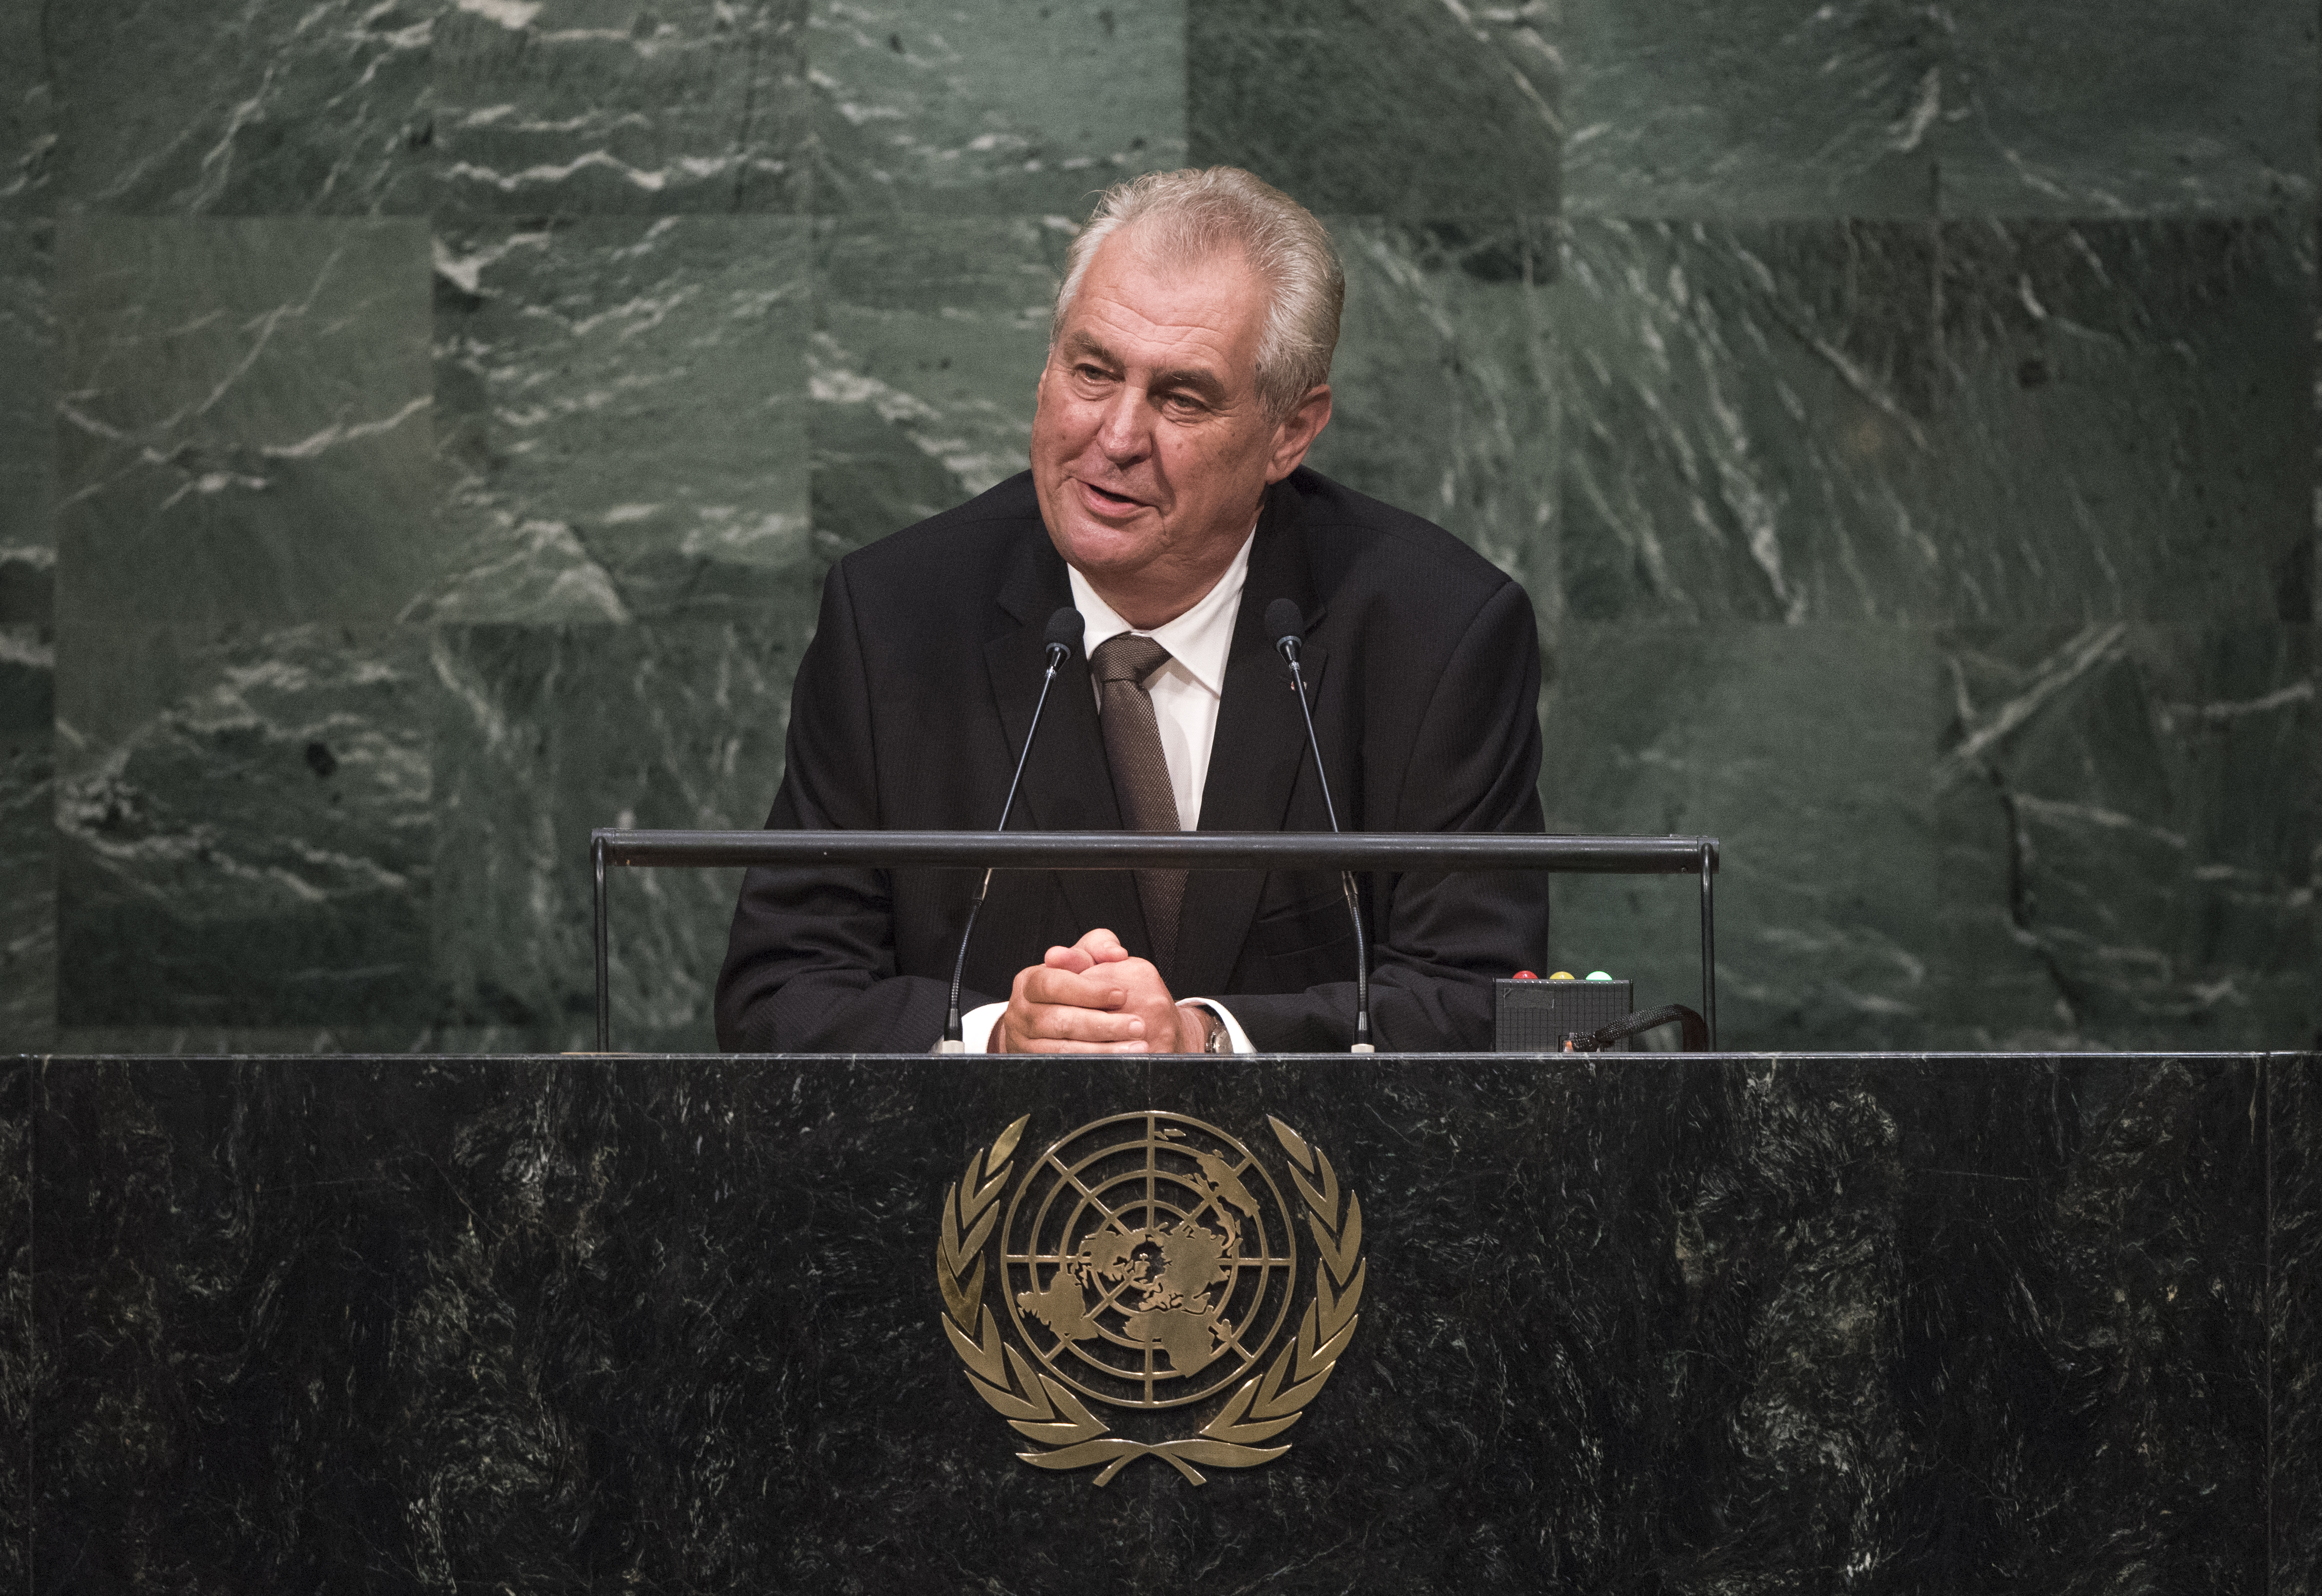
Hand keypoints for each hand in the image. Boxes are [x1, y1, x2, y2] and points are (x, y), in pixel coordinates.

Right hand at [992, 928, 1203, 1052]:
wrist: (1045, 1024)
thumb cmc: (1071, 985)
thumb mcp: (1082, 959)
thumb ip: (1098, 946)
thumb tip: (1116, 953)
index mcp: (1029, 982)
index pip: (1052, 984)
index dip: (1087, 991)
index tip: (1121, 994)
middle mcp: (1021, 1013)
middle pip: (1059, 1021)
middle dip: (1101, 1025)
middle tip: (1137, 1026)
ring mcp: (1024, 1043)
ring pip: (1062, 1049)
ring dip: (1102, 1050)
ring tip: (1136, 1048)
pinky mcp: (1034, 1066)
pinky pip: (1064, 1069)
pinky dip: (1093, 1067)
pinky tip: (1119, 1064)